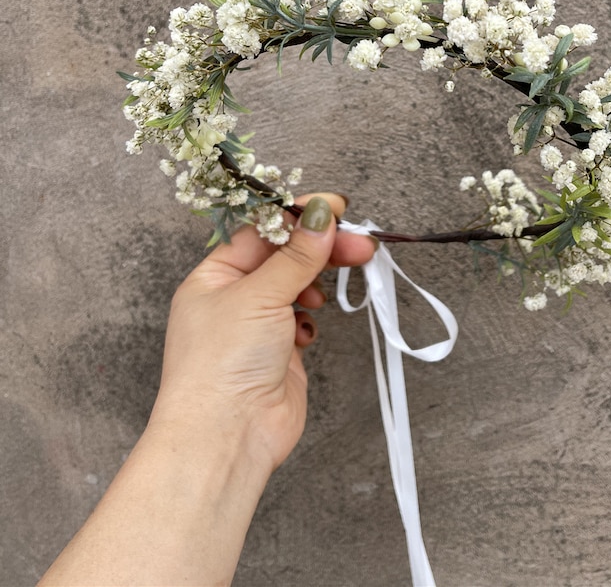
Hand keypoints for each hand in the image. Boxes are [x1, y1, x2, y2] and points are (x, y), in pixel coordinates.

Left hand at [149, 192, 376, 474]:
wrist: (229, 436)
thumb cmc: (222, 364)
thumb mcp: (260, 295)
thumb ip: (296, 255)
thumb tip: (321, 214)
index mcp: (215, 276)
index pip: (261, 232)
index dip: (297, 217)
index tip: (335, 208)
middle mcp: (234, 297)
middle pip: (285, 257)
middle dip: (321, 249)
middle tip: (361, 244)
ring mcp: (259, 325)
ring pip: (297, 286)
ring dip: (317, 282)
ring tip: (326, 295)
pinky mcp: (281, 351)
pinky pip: (303, 319)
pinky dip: (311, 319)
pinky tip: (307, 331)